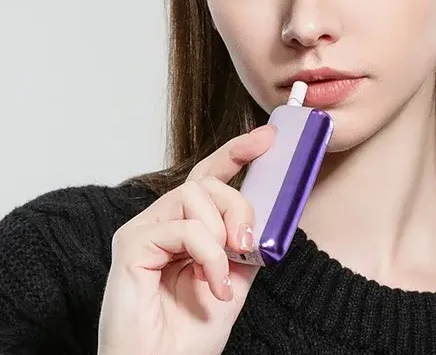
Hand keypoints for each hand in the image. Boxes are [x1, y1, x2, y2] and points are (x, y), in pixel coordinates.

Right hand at [97, 125, 275, 354]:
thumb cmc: (189, 332)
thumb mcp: (234, 277)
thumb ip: (245, 242)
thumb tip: (269, 211)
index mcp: (182, 226)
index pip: (208, 177)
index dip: (236, 152)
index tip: (266, 137)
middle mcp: (160, 221)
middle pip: (206, 182)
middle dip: (238, 206)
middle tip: (246, 243)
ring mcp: (142, 229)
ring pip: (194, 196)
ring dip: (221, 235)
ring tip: (221, 275)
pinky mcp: (131, 244)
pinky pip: (185, 229)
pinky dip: (209, 257)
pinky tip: (212, 286)